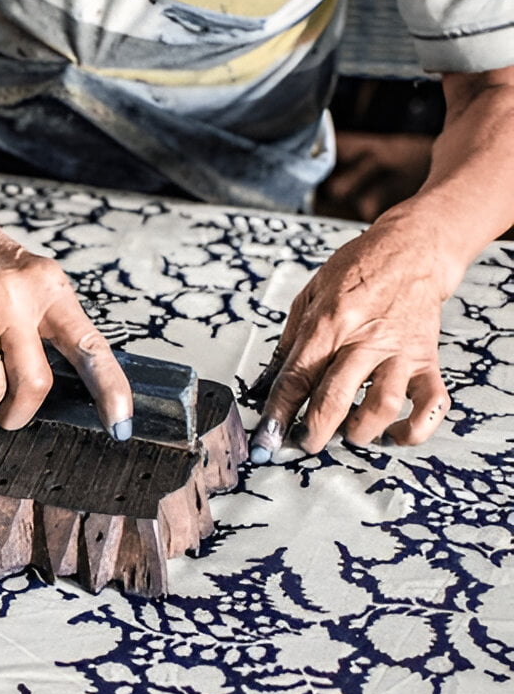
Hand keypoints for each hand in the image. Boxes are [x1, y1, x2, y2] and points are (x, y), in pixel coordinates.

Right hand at [0, 149, 132, 435]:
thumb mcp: (29, 279)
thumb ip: (46, 324)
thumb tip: (48, 391)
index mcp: (47, 288)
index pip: (89, 346)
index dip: (109, 390)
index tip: (120, 427)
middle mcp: (13, 296)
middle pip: (33, 384)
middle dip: (17, 414)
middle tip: (5, 416)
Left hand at [250, 218, 453, 461]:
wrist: (413, 249)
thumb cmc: (355, 272)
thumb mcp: (309, 296)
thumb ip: (288, 344)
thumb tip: (263, 386)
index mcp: (330, 321)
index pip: (298, 375)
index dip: (279, 411)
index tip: (265, 437)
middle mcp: (365, 339)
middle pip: (335, 396)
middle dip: (314, 430)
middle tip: (303, 444)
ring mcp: (400, 351)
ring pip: (382, 405)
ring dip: (360, 430)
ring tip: (347, 434)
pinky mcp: (427, 360)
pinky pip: (431, 404)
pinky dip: (415, 429)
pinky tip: (394, 434)